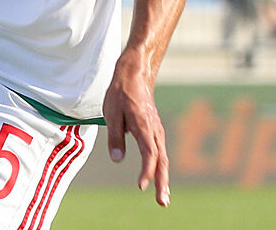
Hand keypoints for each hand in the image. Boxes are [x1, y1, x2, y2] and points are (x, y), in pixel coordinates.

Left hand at [102, 53, 169, 206]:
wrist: (135, 74)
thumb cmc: (121, 92)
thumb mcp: (111, 113)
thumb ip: (115, 137)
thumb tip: (118, 160)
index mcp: (144, 126)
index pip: (150, 155)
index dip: (147, 172)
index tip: (141, 186)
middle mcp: (154, 130)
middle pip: (161, 161)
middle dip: (162, 182)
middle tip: (162, 202)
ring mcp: (157, 130)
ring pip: (163, 157)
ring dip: (163, 177)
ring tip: (162, 196)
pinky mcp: (155, 129)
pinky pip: (160, 151)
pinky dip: (160, 166)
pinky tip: (158, 175)